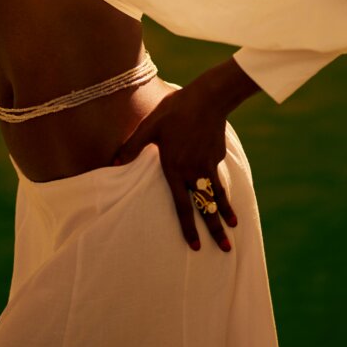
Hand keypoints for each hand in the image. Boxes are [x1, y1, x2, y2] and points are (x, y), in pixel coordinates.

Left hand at [111, 85, 238, 251]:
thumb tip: (113, 163)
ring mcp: (208, 164)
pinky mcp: (217, 156)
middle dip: (214, 229)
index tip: (194, 246)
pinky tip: (226, 196)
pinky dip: (224, 189)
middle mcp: (193, 171)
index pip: (182, 205)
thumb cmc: (174, 111)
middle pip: (205, 206)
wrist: (207, 98)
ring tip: (234, 227)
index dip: (188, 227)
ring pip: (217, 195)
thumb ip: (132, 146)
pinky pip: (219, 176)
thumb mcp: (148, 126)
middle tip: (224, 249)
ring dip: (225, 213)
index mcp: (175, 168)